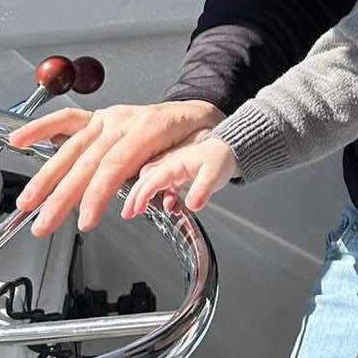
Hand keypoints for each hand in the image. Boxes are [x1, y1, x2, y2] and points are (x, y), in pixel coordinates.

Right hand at [8, 98, 222, 234]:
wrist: (199, 111)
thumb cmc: (198, 136)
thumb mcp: (199, 158)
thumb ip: (174, 179)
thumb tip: (155, 201)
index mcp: (149, 129)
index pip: (115, 166)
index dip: (96, 194)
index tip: (83, 221)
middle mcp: (123, 121)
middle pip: (87, 160)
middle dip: (62, 195)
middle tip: (43, 223)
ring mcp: (108, 118)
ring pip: (72, 147)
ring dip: (45, 176)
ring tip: (27, 202)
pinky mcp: (99, 119)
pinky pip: (67, 120)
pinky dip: (40, 128)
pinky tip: (19, 140)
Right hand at [121, 136, 238, 218]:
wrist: (230, 143)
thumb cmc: (222, 155)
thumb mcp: (215, 173)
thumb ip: (203, 188)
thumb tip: (192, 205)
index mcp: (173, 161)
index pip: (151, 179)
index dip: (140, 195)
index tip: (135, 210)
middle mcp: (167, 162)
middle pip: (142, 179)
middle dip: (133, 197)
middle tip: (127, 213)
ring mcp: (169, 165)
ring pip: (146, 179)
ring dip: (140, 195)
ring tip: (136, 210)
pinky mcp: (175, 169)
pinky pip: (159, 181)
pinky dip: (158, 194)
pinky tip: (167, 204)